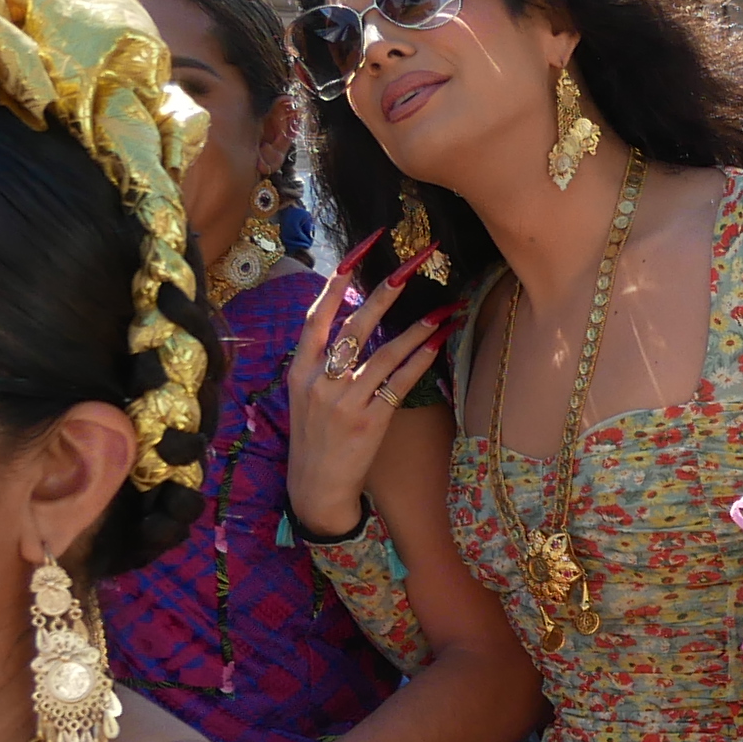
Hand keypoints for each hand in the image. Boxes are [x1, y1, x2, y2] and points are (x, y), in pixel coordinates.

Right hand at [287, 248, 445, 532]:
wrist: (316, 487)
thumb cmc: (314, 438)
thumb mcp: (303, 397)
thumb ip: (320, 361)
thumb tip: (352, 321)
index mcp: (299, 370)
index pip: (317, 316)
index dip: (337, 283)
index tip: (359, 253)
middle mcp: (320, 381)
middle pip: (355, 325)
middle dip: (385, 292)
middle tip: (410, 267)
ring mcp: (345, 401)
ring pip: (385, 352)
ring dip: (416, 327)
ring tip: (443, 307)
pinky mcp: (370, 421)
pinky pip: (400, 382)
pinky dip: (420, 360)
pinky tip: (438, 342)